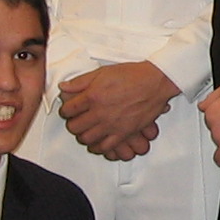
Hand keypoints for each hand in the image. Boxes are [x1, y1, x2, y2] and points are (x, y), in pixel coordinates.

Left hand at [59, 62, 177, 160]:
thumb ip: (80, 81)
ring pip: (87, 139)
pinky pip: (105, 147)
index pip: (68, 109)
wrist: (155, 82)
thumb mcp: (102, 72)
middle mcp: (100, 112)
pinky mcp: (124, 133)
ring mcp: (111, 124)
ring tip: (86, 131)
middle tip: (76, 120)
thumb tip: (64, 87)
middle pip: (75, 127)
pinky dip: (98, 147)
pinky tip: (97, 143)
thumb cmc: (132, 75)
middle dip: (72, 124)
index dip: (65, 110)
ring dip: (83, 136)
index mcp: (92, 96)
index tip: (68, 110)